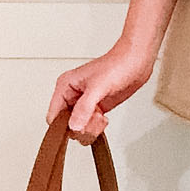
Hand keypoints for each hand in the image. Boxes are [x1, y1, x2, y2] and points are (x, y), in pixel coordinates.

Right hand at [46, 0, 178, 141]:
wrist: (136, 62)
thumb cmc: (118, 65)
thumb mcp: (99, 87)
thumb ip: (84, 108)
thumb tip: (74, 126)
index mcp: (65, 86)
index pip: (53, 116)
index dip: (63, 126)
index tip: (77, 126)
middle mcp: (72, 96)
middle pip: (66, 126)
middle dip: (81, 126)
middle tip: (93, 116)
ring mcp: (84, 103)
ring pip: (78, 128)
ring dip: (91, 127)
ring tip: (100, 115)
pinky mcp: (96, 109)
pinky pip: (89, 127)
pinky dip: (97, 127)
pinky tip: (104, 117)